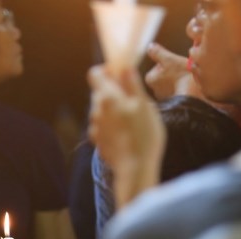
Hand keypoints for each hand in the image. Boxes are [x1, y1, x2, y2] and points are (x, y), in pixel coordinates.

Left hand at [88, 65, 164, 207]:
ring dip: (113, 110)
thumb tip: (124, 68)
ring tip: (132, 119)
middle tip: (133, 99)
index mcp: (106, 97)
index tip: (120, 75)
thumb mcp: (144, 106)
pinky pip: (103, 127)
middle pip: (99, 92)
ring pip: (102, 110)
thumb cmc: (143, 135)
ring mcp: (95, 128)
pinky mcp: (98, 142)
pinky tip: (127, 134)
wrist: (135, 169)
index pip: (95, 74)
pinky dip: (112, 126)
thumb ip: (132, 85)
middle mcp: (96, 111)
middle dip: (113, 92)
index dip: (107, 71)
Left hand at [144, 43, 189, 100]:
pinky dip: (182, 89)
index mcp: (150, 79)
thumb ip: (158, 52)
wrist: (195, 94)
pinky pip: (177, 93)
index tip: (175, 63)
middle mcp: (155, 91)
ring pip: (170, 85)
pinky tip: (189, 86)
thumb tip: (149, 47)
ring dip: (177, 81)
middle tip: (182, 70)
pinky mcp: (175, 104)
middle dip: (172, 73)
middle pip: (163, 77)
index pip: (156, 67)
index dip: (167, 63)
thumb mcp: (169, 59)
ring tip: (187, 78)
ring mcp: (165, 98)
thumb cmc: (181, 75)